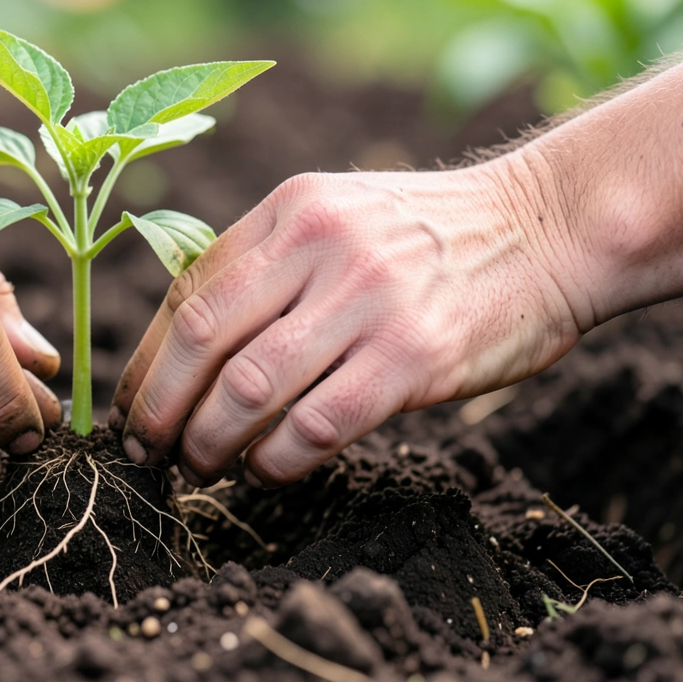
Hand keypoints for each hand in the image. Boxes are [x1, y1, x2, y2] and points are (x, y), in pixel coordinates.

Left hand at [109, 156, 587, 486]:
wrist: (552, 228)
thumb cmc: (433, 235)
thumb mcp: (340, 212)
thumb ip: (270, 262)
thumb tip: (189, 342)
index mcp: (291, 209)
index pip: (189, 291)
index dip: (147, 360)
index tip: (129, 406)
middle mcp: (321, 246)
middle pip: (203, 341)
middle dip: (160, 408)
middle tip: (147, 450)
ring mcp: (368, 301)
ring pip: (249, 388)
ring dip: (209, 442)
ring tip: (200, 467)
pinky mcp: (413, 359)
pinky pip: (315, 426)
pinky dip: (275, 461)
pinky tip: (266, 472)